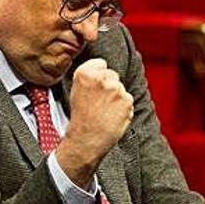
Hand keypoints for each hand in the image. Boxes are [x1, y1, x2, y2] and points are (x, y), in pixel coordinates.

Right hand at [55, 58, 132, 187]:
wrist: (86, 140)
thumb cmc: (80, 118)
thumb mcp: (76, 91)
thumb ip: (89, 78)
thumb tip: (103, 71)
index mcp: (84, 73)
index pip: (101, 64)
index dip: (99, 75)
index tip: (96, 86)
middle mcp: (100, 78)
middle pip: (113, 75)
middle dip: (109, 86)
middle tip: (100, 102)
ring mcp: (115, 88)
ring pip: (121, 89)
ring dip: (117, 98)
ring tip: (105, 112)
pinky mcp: (126, 100)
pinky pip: (128, 100)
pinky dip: (123, 108)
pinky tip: (112, 116)